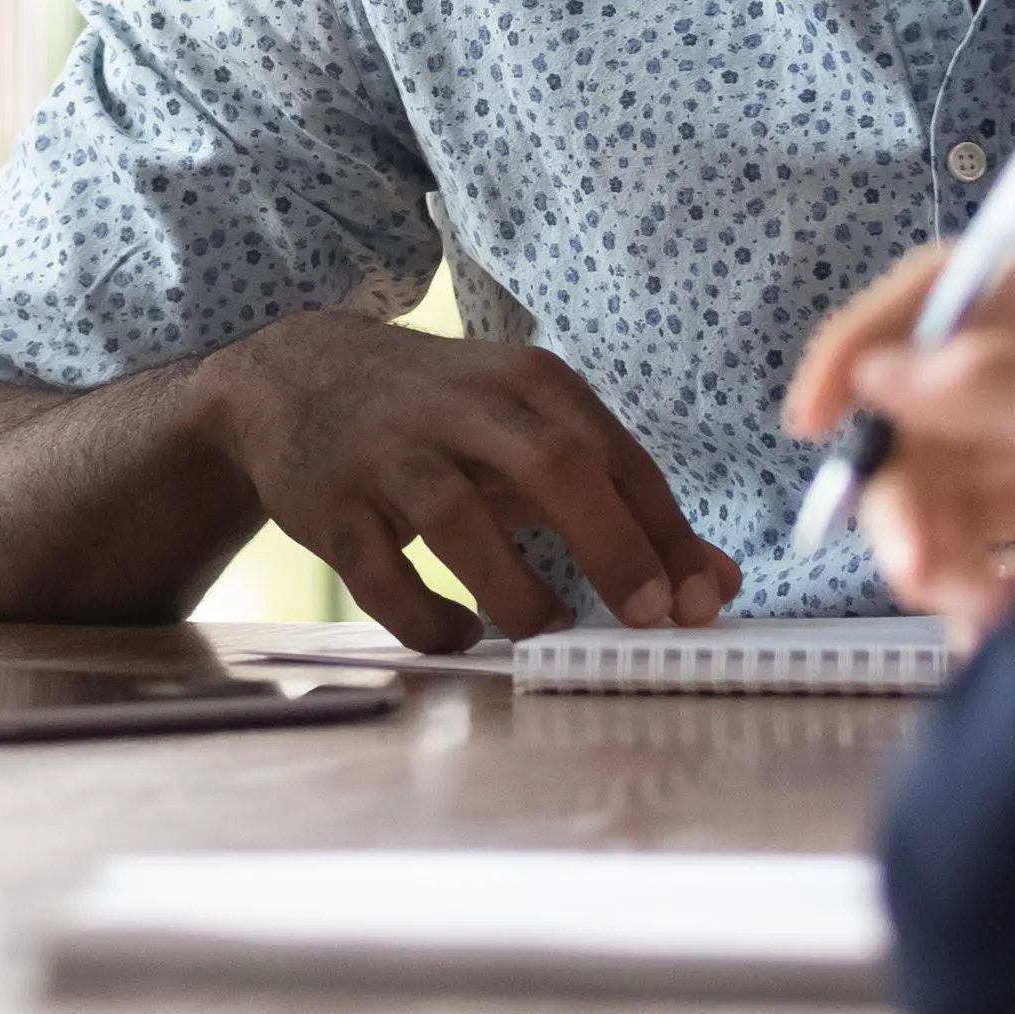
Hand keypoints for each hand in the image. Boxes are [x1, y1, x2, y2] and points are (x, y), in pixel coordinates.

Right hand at [195, 311, 740, 648]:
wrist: (298, 378)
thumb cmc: (445, 418)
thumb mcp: (533, 435)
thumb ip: (624, 507)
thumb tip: (716, 585)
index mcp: (529, 384)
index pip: (616, 458)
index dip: (665, 534)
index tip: (701, 602)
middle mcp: (463, 405)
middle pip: (553, 467)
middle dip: (610, 545)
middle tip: (647, 617)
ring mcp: (390, 453)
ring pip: (460, 521)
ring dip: (516, 590)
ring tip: (546, 631)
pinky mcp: (332, 505)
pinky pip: (382, 576)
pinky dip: (427, 618)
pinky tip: (459, 635)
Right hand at [781, 249, 1014, 643]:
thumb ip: (1010, 391)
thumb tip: (898, 364)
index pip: (959, 289)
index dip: (871, 337)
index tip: (815, 414)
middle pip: (938, 407)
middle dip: (910, 489)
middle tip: (918, 562)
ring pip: (956, 494)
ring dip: (944, 559)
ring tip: (983, 613)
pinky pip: (994, 562)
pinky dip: (984, 603)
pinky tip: (1014, 632)